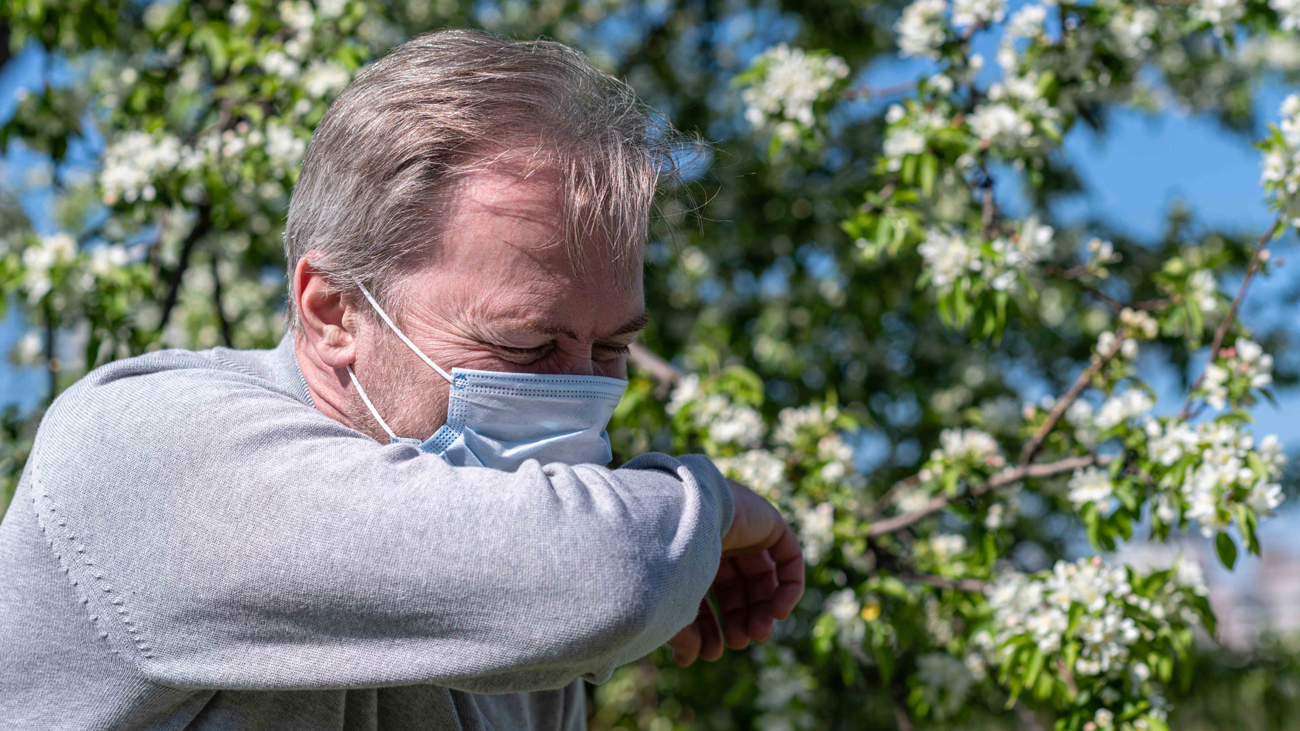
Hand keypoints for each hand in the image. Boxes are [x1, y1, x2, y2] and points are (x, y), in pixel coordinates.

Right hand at [667, 479, 804, 666]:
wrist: (676, 519)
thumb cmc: (666, 562)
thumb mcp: (672, 606)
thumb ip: (683, 634)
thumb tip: (688, 660)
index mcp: (685, 554)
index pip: (702, 594)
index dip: (708, 626)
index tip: (709, 653)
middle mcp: (713, 539)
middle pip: (735, 588)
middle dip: (739, 620)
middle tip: (740, 642)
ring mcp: (742, 528)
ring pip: (762, 577)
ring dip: (763, 610)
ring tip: (760, 633)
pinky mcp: (767, 520)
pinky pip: (788, 556)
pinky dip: (788, 587)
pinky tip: (778, 612)